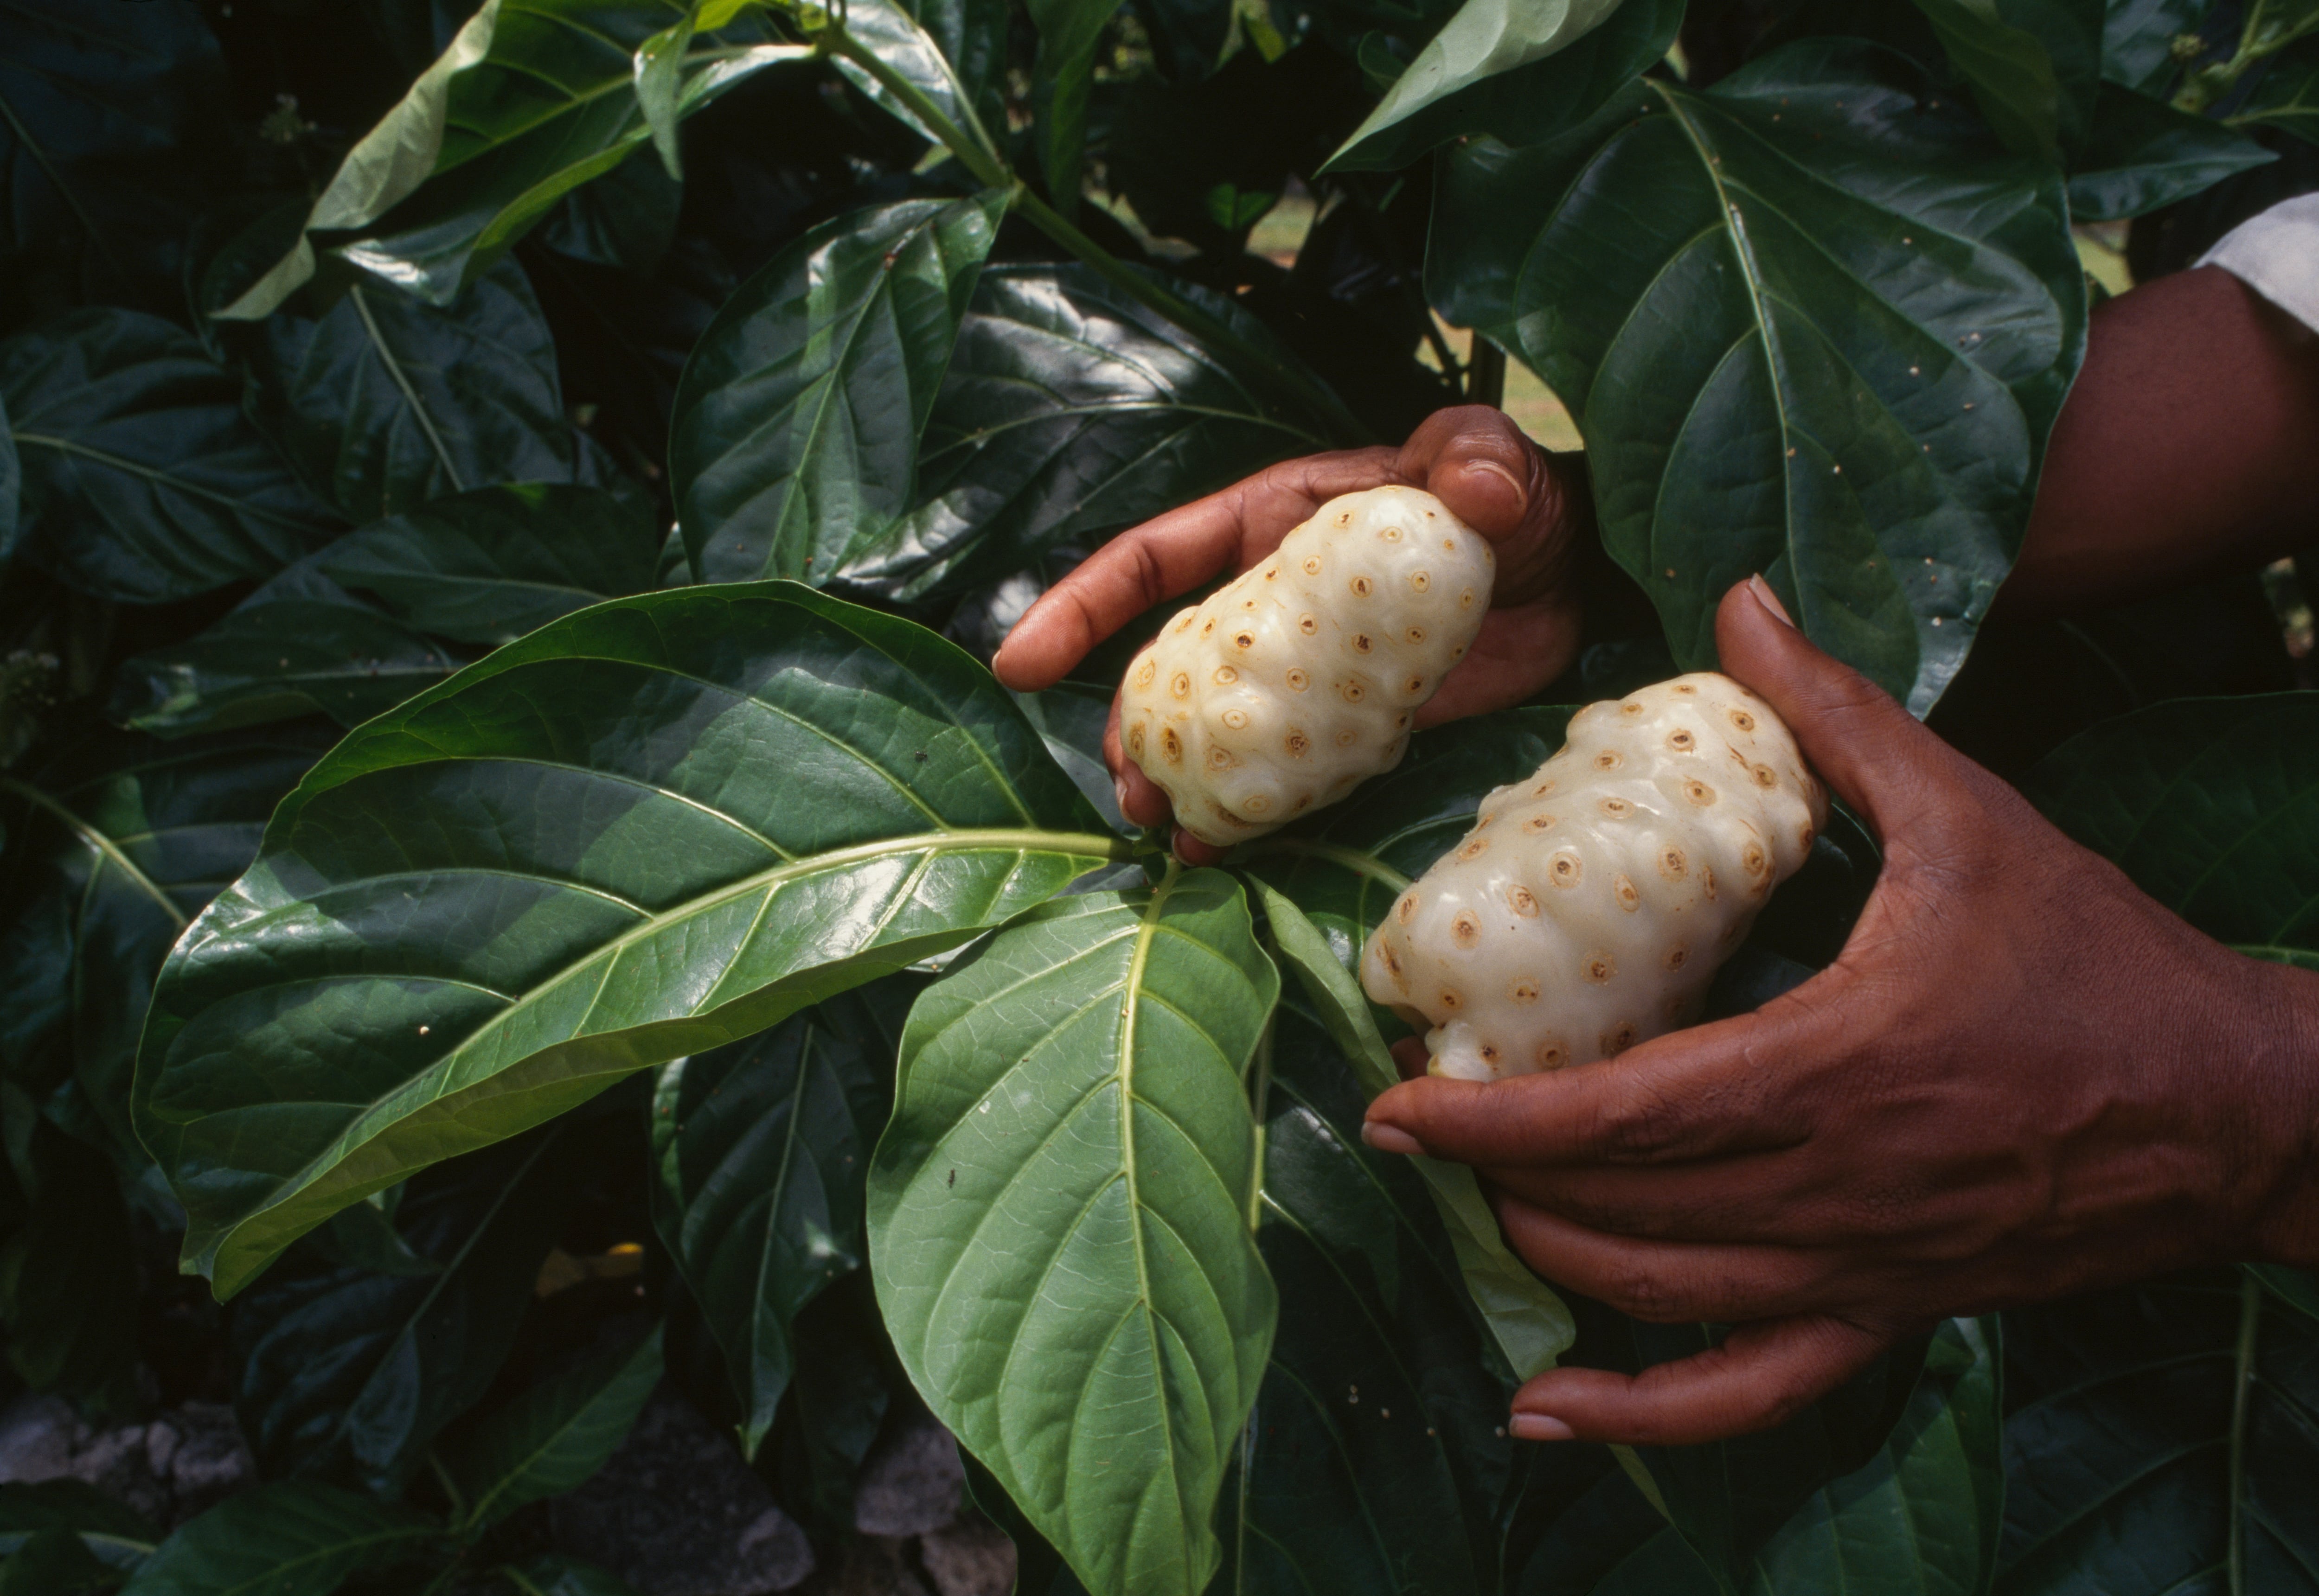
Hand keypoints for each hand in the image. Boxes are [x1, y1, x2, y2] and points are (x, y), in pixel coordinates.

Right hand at [990, 406, 1590, 861]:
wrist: (1574, 579)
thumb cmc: (1518, 500)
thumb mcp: (1491, 462)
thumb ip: (1477, 456)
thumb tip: (1475, 483)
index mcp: (1274, 527)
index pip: (1155, 561)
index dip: (1082, 605)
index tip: (1022, 662)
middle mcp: (1273, 604)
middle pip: (1167, 665)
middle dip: (1129, 724)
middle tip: (1125, 788)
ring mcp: (1308, 671)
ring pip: (1215, 727)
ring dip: (1179, 776)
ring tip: (1163, 828)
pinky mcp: (1352, 727)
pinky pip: (1284, 770)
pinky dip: (1252, 808)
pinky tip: (1228, 848)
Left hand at [1361, 577, 2318, 1444]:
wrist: (2239, 1105)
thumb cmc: (2101, 960)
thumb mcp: (1970, 816)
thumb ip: (1841, 715)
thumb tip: (1742, 602)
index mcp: (1833, 1067)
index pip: (1618, 1115)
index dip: (1491, 1119)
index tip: (1398, 1099)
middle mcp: (1834, 1189)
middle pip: (1620, 1209)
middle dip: (1497, 1176)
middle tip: (1418, 1125)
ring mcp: (1861, 1268)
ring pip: (1663, 1296)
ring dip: (1551, 1259)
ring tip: (1480, 1203)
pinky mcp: (1892, 1313)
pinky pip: (1749, 1394)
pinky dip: (1643, 1419)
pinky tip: (1554, 1413)